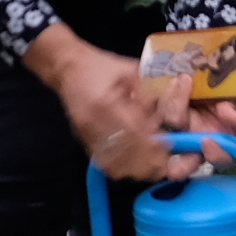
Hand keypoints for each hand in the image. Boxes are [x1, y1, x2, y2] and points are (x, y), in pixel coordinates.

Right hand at [31, 24, 214, 180]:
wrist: (67, 68)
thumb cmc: (101, 66)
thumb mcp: (130, 71)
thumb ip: (147, 94)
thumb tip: (163, 117)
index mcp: (106, 103)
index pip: (134, 133)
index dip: (153, 146)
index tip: (168, 150)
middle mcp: (94, 123)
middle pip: (124, 153)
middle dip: (146, 163)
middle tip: (164, 164)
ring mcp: (86, 134)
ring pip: (113, 163)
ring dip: (134, 169)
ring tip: (152, 168)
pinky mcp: (83, 140)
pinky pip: (103, 162)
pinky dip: (120, 168)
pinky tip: (134, 166)